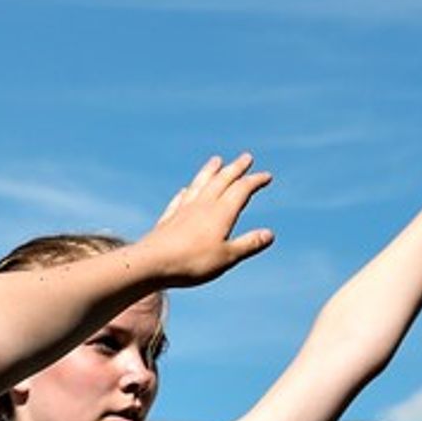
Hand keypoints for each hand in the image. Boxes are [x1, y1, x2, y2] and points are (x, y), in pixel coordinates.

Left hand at [136, 154, 274, 288]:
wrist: (151, 263)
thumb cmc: (191, 262)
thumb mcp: (227, 257)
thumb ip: (248, 244)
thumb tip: (270, 234)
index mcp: (221, 212)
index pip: (242, 190)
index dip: (255, 181)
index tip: (266, 176)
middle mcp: (203, 205)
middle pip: (221, 180)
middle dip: (236, 168)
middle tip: (246, 157)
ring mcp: (183, 210)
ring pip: (200, 184)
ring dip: (210, 171)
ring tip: (216, 160)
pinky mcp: (168, 219)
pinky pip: (179, 200)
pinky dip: (186, 192)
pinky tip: (185, 190)